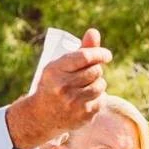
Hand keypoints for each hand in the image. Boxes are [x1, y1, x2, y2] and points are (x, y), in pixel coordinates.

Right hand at [5, 26, 111, 148]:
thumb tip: (94, 32)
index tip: (106, 55)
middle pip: (95, 71)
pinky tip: (86, 99)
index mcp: (55, 70)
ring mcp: (74, 103)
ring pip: (101, 85)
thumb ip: (80, 51)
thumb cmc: (53, 85)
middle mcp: (63, 87)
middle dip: (96, 70)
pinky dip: (98, 97)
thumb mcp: (59, 67)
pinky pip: (101, 100)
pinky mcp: (83, 115)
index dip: (99, 53)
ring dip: (98, 83)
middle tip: (90, 72)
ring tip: (87, 85)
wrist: (41, 116)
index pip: (85, 57)